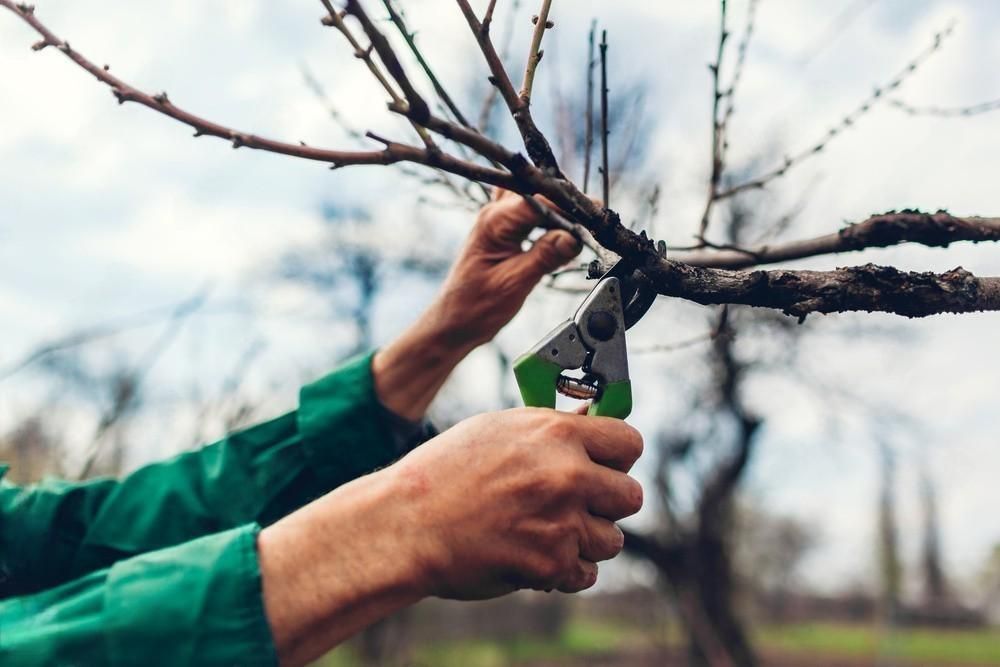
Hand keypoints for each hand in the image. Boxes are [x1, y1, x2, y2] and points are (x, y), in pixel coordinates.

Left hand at [372, 189, 580, 419]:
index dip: (569, 205)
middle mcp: (495, 214)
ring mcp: (499, 220)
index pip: (539, 200)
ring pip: (536, 199)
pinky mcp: (505, 231)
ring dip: (560, 209)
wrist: (455, 322)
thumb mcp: (514, 284)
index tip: (594, 215)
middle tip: (594, 221)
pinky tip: (564, 235)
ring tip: (583, 226)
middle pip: (539, 193)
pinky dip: (550, 220)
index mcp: (494, 222)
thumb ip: (544, 257)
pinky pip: (532, 214)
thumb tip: (574, 238)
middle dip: (567, 204)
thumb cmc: (475, 307)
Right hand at [392, 408, 643, 598]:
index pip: (629, 442)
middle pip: (631, 495)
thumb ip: (551, 428)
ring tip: (548, 532)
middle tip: (578, 505)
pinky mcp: (550, 564)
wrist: (406, 523)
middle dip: (608, 503)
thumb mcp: (499, 429)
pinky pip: (586, 573)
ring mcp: (561, 522)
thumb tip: (590, 418)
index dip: (619, 457)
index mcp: (556, 433)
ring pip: (612, 539)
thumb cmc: (444, 472)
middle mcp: (566, 474)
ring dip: (586, 540)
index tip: (608, 467)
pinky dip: (566, 571)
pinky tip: (536, 554)